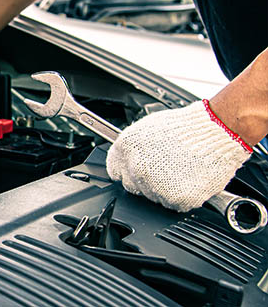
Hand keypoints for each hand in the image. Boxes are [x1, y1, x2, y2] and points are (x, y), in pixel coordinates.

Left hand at [106, 100, 251, 211]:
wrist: (216, 131)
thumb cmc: (186, 127)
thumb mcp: (148, 129)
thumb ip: (133, 148)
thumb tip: (128, 159)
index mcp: (126, 149)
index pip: (116, 172)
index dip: (129, 172)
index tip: (140, 171)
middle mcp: (136, 169)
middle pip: (134, 187)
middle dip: (148, 181)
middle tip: (168, 168)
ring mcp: (154, 185)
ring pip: (154, 197)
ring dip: (166, 189)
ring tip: (182, 169)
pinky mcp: (173, 198)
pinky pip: (174, 204)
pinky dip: (184, 196)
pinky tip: (190, 179)